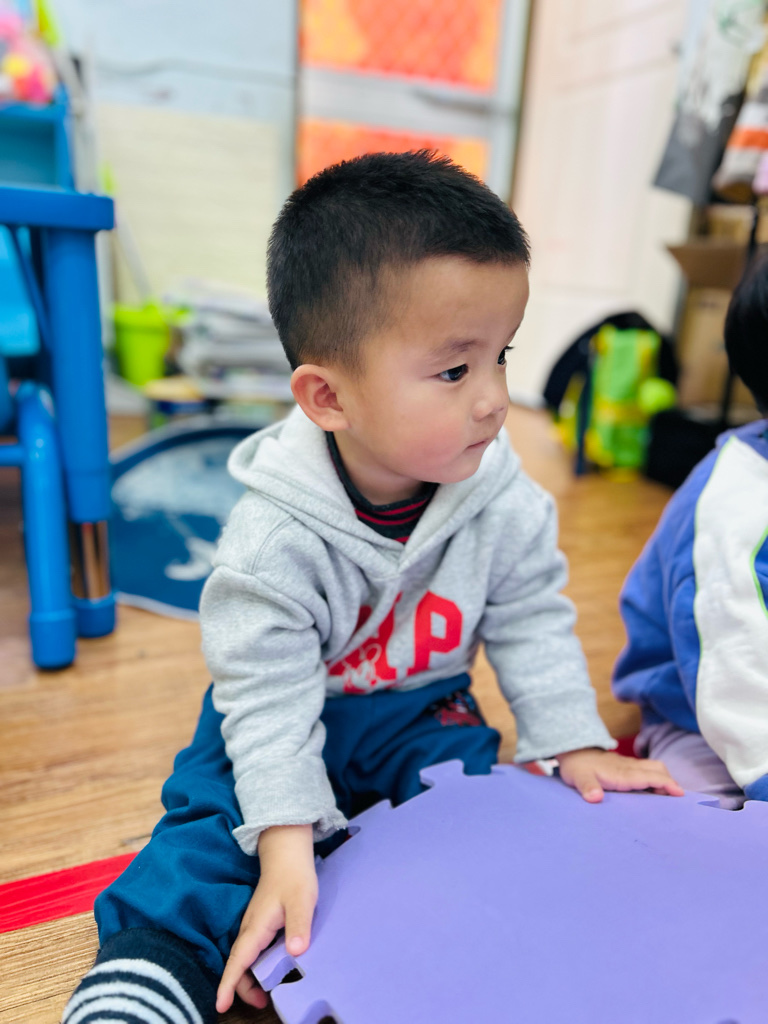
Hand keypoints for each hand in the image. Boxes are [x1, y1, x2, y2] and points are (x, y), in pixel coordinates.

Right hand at [216, 823, 317, 1013]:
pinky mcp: (261, 923)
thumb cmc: (294, 875)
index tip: (220, 1006)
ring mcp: (254, 925)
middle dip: (243, 988)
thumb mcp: (301, 900)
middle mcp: (250, 929)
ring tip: (267, 994)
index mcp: (256, 927)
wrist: (286, 852)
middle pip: (238, 964)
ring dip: (250, 978)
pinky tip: (271, 969)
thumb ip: (298, 925)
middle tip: (262, 1003)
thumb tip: (296, 952)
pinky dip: (256, 966)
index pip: (238, 961)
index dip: (228, 984)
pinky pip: (252, 950)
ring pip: (244, 958)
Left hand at [556, 747, 683, 802]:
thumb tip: (595, 797)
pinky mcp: (626, 767)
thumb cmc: (577, 767)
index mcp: (621, 773)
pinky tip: (656, 791)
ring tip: (670, 797)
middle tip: (679, 799)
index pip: (649, 777)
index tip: (679, 793)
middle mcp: (629, 768)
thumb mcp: (578, 778)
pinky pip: (647, 771)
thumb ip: (587, 787)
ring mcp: (628, 766)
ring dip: (664, 779)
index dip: (665, 783)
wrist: (573, 751)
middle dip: (670, 781)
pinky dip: (657, 778)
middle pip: (657, 770)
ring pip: (653, 768)